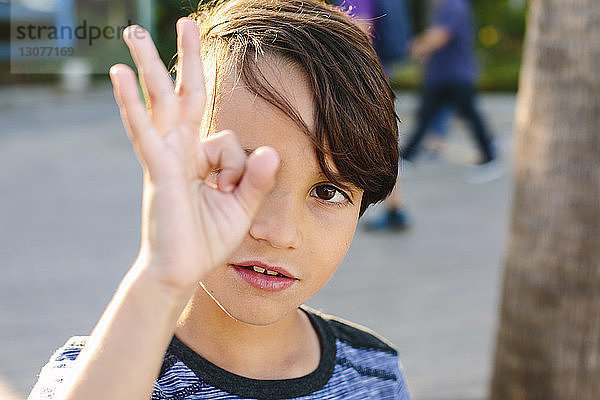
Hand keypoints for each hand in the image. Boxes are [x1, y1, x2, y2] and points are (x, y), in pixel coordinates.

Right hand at [109, 19, 278, 299]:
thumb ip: (257, 180)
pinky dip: (131, 104)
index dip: (239, 167)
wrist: (180, 273)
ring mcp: (165, 157)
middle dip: (185, 59)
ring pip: (158, 102)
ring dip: (149, 65)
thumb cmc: (207, 241)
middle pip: (183, 95)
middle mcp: (180, 151)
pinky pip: (144, 131)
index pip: (228, 140)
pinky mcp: (157, 170)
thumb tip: (272, 152)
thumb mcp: (242, 208)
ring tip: (134, 31)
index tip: (232, 195)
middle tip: (185, 23)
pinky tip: (119, 75)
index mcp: (200, 159)